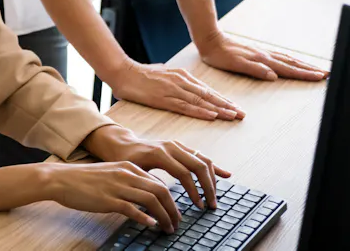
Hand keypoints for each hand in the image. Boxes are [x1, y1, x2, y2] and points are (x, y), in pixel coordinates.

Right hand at [43, 160, 181, 233]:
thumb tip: (143, 197)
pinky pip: (133, 209)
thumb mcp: (109, 174)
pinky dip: (146, 218)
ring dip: (164, 216)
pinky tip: (151, 225)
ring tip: (168, 228)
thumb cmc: (83, 179)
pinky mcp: (108, 200)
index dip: (171, 200)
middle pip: (161, 191)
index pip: (159, 183)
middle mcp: (126, 175)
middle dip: (173, 210)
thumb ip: (127, 182)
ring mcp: (117, 187)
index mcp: (128, 167)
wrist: (60, 179)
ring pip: (151, 200)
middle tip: (176, 223)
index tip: (174, 213)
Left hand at [83, 125, 231, 211]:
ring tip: (214, 197)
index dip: (194, 191)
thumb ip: (147, 184)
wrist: (122, 143)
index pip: (184, 173)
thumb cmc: (125, 160)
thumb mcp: (133, 172)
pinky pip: (201, 156)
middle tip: (211, 205)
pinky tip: (226, 175)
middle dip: (208, 187)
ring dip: (212, 180)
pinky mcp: (181, 147)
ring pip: (203, 160)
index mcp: (160, 153)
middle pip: (198, 166)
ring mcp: (178, 145)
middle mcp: (171, 146)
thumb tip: (159, 204)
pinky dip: (214, 167)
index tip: (198, 206)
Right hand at [107, 60, 243, 120]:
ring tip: (233, 116)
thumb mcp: (163, 75)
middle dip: (226, 105)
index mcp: (182, 76)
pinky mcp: (163, 98)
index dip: (222, 99)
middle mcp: (181, 81)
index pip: (206, 90)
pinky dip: (200, 111)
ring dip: (218, 109)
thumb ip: (176, 82)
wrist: (122, 72)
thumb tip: (185, 88)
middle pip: (208, 95)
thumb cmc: (140, 75)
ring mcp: (173, 89)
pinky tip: (211, 115)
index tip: (236, 107)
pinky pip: (185, 106)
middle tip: (242, 114)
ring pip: (201, 100)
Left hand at [196, 32, 327, 80]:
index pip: (288, 69)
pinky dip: (290, 60)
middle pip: (293, 63)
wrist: (210, 39)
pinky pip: (280, 56)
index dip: (305, 74)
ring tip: (316, 69)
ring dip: (303, 65)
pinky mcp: (257, 51)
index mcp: (262, 60)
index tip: (321, 77)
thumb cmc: (219, 55)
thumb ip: (254, 70)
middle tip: (328, 74)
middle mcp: (265, 55)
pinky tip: (291, 62)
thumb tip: (274, 76)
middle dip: (310, 69)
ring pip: (288, 59)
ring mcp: (262, 52)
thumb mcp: (235, 65)